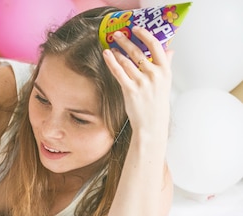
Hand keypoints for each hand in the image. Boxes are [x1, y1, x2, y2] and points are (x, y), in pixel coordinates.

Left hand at [102, 25, 172, 145]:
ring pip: (127, 62)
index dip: (145, 35)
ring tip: (111, 47)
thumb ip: (166, 65)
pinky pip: (119, 72)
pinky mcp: (130, 90)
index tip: (137, 29)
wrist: (152, 125)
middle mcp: (154, 75)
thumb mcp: (166, 83)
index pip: (157, 46)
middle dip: (126, 41)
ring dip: (117, 52)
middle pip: (138, 52)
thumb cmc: (157, 105)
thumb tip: (170, 51)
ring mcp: (142, 82)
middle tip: (118, 34)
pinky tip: (106, 55)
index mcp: (165, 71)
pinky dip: (111, 62)